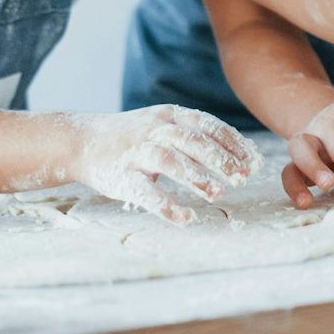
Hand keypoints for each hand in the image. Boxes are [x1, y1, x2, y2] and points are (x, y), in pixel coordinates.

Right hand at [53, 105, 259, 224]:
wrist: (80, 141)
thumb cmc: (132, 136)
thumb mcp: (163, 125)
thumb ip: (195, 137)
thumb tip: (240, 156)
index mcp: (168, 115)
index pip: (206, 124)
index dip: (231, 142)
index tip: (252, 159)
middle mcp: (153, 129)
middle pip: (192, 139)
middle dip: (220, 158)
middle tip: (242, 177)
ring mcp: (135, 151)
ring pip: (169, 160)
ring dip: (196, 177)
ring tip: (217, 194)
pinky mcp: (120, 176)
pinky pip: (144, 191)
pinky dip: (165, 205)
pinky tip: (185, 218)